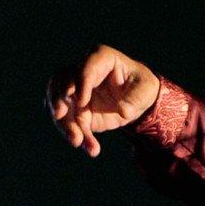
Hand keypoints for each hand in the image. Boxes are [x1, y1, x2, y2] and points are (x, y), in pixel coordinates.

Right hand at [45, 44, 159, 156]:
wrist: (136, 99)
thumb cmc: (141, 87)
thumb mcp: (145, 90)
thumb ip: (134, 100)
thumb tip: (124, 111)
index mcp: (101, 58)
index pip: (85, 68)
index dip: (80, 83)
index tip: (82, 101)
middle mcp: (82, 71)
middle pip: (61, 83)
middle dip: (59, 100)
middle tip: (59, 117)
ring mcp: (74, 90)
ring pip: (60, 105)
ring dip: (65, 124)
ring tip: (78, 142)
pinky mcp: (74, 108)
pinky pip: (69, 122)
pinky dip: (77, 134)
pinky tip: (90, 148)